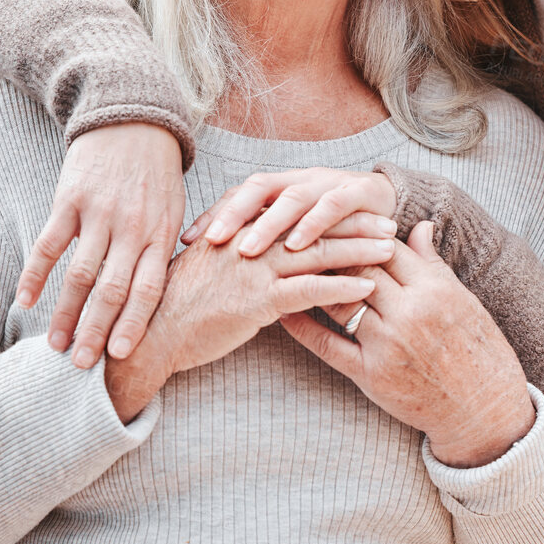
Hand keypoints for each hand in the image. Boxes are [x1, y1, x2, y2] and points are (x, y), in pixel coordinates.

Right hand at [20, 124, 183, 366]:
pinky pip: (49, 244)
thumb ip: (163, 252)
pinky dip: (35, 274)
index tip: (121, 357)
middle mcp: (131, 227)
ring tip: (54, 345)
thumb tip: (155, 301)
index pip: (148, 289)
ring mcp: (99, 213)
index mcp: (160, 234)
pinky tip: (25, 301)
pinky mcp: (70, 199)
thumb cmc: (157, 175)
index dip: (134, 324)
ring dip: (65, 313)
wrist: (134, 121)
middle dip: (96, 332)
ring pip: (79, 274)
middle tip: (82, 366)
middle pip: (112, 290)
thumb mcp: (175, 211)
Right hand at [103, 224, 395, 421]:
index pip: (297, 213)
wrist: (154, 332)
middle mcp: (251, 242)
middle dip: (355, 224)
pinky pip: (308, 289)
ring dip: (359, 250)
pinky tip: (367, 285)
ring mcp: (254, 270)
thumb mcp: (215, 267)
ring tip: (390, 249)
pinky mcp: (257, 300)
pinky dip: (341, 286)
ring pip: (318, 253)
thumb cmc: (183, 304)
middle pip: (314, 226)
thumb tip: (275, 259)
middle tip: (390, 223)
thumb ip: (245, 256)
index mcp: (242, 230)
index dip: (332, 211)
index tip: (362, 210)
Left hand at [181, 167, 397, 258]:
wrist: (392, 206)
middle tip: (213, 242)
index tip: (187, 242)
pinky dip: (314, 224)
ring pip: (293, 196)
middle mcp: (301, 180)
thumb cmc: (339, 229)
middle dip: (234, 214)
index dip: (214, 214)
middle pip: (259, 188)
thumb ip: (269, 247)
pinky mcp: (359, 192)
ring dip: (270, 223)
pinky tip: (298, 245)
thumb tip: (218, 268)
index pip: (240, 195)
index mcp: (282, 188)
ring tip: (250, 249)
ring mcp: (330, 183)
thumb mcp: (299, 237)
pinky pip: (333, 205)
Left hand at [280, 221, 535, 467]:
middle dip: (334, 252)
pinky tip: (284, 311)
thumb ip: (433, 264)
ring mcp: (388, 345)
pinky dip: (302, 327)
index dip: (362, 234)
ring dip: (314, 282)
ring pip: (339, 300)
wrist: (483, 409)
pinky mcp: (371, 375)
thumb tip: (419, 226)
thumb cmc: (478, 351)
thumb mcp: (463, 300)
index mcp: (436, 289)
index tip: (342, 224)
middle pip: (360, 269)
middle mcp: (410, 313)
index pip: (388, 248)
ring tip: (291, 266)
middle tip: (306, 237)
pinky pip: (327, 345)